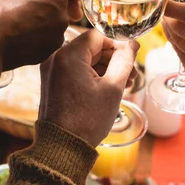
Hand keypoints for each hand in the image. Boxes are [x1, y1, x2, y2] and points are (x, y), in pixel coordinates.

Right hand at [0, 0, 70, 76]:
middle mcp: (62, 17)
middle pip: (59, 5)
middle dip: (44, 3)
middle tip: (23, 3)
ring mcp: (56, 38)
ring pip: (53, 23)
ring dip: (41, 20)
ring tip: (20, 19)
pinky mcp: (47, 53)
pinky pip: (46, 40)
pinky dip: (37, 36)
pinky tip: (19, 34)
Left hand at [39, 29, 138, 146]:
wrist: (62, 149)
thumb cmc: (87, 119)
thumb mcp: (112, 88)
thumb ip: (124, 61)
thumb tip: (132, 44)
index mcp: (68, 55)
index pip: (98, 36)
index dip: (118, 43)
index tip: (133, 54)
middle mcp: (56, 58)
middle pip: (91, 47)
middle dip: (114, 58)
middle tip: (132, 73)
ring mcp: (52, 71)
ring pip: (85, 60)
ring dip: (106, 68)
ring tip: (125, 84)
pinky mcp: (52, 82)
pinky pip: (76, 70)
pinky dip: (93, 76)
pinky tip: (109, 87)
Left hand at [163, 1, 184, 181]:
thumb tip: (184, 8)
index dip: (175, 6)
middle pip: (181, 27)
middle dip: (168, 14)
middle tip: (163, 4)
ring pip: (176, 38)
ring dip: (168, 26)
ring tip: (166, 16)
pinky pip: (177, 51)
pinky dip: (173, 39)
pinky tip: (173, 32)